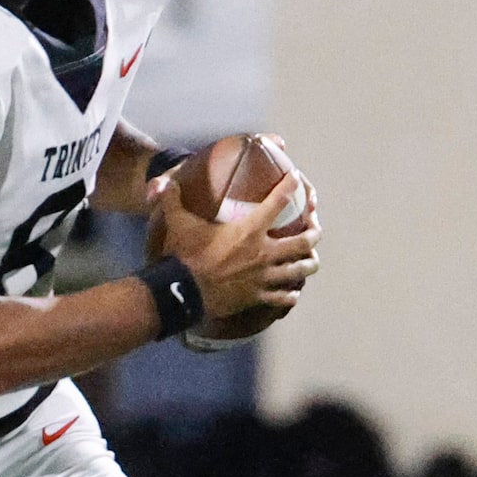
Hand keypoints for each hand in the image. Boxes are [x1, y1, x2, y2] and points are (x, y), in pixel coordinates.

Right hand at [151, 163, 319, 321]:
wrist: (182, 292)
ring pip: (301, 269)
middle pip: (305, 240)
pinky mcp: (258, 297)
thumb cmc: (182, 255)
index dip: (292, 185)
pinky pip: (284, 297)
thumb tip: (162, 183)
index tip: (296, 179)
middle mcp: (264, 252)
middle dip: (314, 231)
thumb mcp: (176, 222)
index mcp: (249, 230)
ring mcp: (264, 277)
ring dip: (308, 263)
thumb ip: (172, 199)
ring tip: (310, 259)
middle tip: (313, 226)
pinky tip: (291, 291)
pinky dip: (290, 294)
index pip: (280, 201)